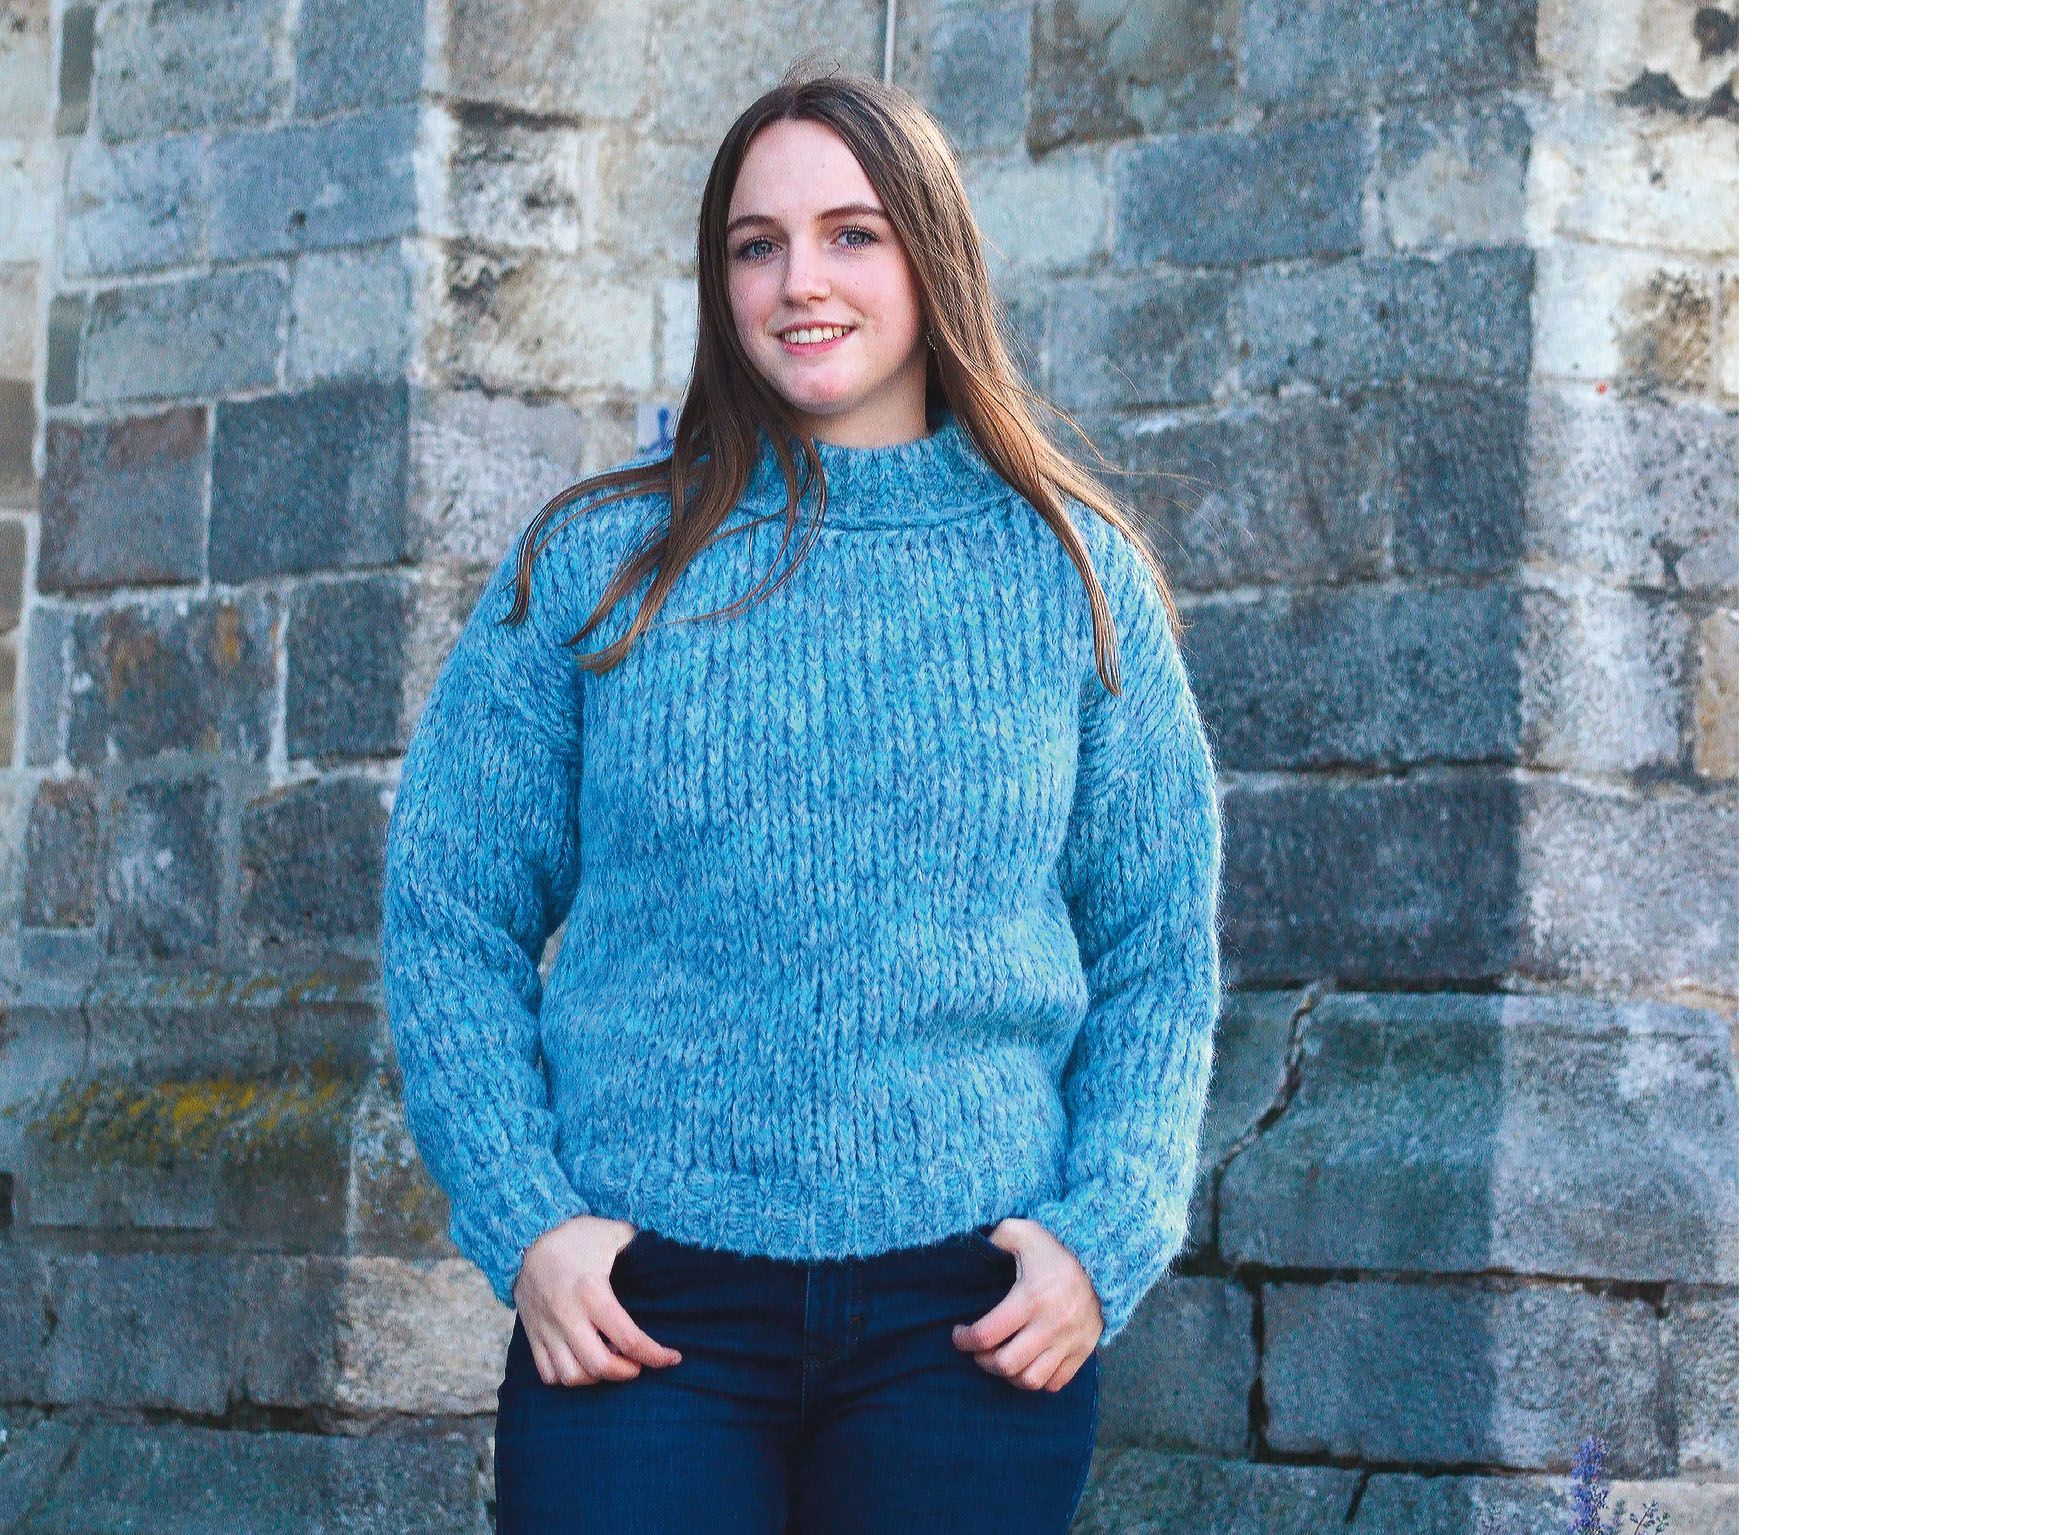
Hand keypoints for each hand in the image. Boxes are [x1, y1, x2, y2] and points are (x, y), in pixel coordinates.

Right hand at [513, 1214, 683, 1386]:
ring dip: (597, 1378)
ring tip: (612, 1363)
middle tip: (640, 1364)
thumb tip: (673, 1259)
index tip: (672, 1358)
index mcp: (591, 1292)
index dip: (655, 1355)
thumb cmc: (578, 1235)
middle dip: (627, 1372)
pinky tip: (586, 1364)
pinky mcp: (533, 1336)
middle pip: (599, 1366)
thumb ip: (642, 1248)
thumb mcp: (615, 1234)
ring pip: (571, 1376)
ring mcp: (547, 1329)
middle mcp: (567, 1316)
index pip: (628, 1338)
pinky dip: (569, 1377)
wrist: (529, 1237)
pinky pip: (548, 1374)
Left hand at [950, 1218, 1102, 1390]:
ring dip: (1009, 1375)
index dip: (964, 1340)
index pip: (986, 1334)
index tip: (959, 1334)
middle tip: (979, 1350)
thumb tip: (973, 1250)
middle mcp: (1051, 1324)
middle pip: (1006, 1364)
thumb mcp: (1024, 1232)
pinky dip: (1037, 1379)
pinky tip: (1027, 1363)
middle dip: (983, 1361)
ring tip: (1002, 1359)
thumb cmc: (1056, 1250)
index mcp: (1031, 1298)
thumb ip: (996, 1237)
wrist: (1104, 1262)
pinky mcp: (1082, 1352)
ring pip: (1031, 1380)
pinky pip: (1055, 1383)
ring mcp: (1069, 1342)